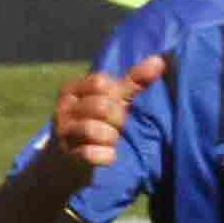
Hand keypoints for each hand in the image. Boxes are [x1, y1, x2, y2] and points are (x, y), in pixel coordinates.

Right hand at [48, 52, 166, 172]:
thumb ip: (133, 81)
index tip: (115, 106)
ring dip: (110, 138)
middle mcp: (63, 108)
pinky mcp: (67, 156)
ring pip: (93, 130)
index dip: (116, 96)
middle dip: (117, 119)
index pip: (101, 83)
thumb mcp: (112, 100)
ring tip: (109, 141)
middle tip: (115, 127)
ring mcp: (63, 133)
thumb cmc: (96, 123)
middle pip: (101, 106)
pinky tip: (108, 156)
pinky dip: (106, 156)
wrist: (69, 161)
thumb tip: (159, 61)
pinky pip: (90, 154)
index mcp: (72, 90)